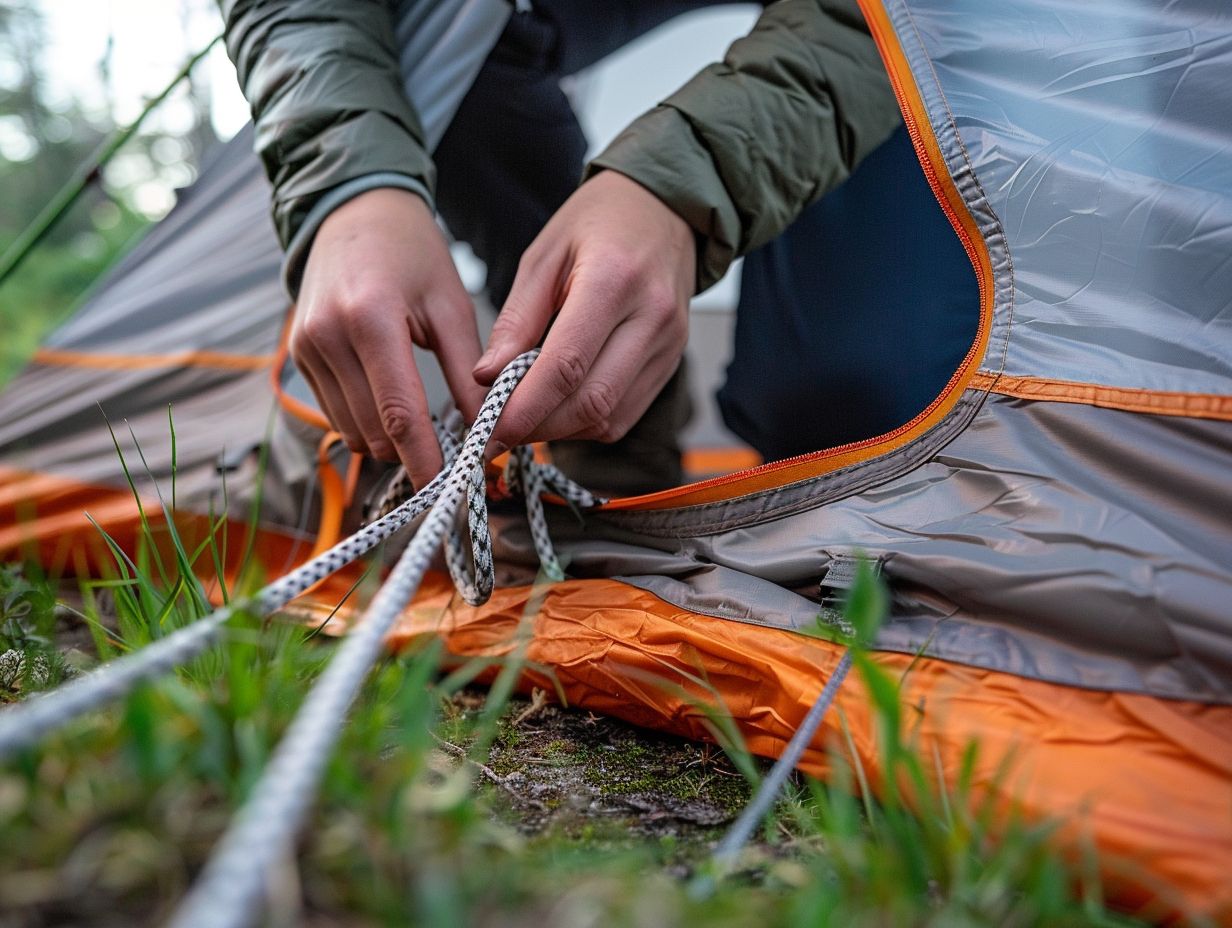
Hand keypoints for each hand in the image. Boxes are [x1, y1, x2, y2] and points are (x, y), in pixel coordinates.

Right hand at [291, 188, 487, 488]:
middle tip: (453, 454)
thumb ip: (468, 371)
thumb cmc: (412, 253)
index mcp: (371, 318)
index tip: (450, 486)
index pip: (399, 412)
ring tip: (425, 425)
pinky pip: (335, 414)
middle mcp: (328, 336)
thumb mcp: (451, 305)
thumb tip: (488, 429)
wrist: (353, 212)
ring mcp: (305, 348)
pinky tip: (393, 403)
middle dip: (412, 453)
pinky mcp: (297, 356)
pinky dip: (367, 422)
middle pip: (373, 430)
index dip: (425, 459)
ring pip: (351, 431)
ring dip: (389, 440)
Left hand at [472, 170, 694, 452]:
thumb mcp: (544, 256)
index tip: (492, 428)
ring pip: (610, 416)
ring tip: (526, 417)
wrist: (664, 210)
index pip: (568, 364)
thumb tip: (486, 377)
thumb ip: (516, 320)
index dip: (526, 407)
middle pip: (592, 401)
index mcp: (614, 279)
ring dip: (562, 430)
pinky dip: (587, 422)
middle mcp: (652, 316)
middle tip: (500, 430)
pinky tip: (560, 407)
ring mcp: (669, 343)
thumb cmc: (599, 223)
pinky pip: (626, 413)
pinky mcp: (672, 361)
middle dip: (540, 426)